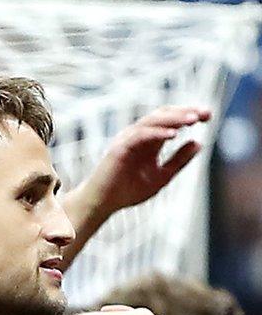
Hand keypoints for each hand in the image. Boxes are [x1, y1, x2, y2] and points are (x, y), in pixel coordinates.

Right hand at [78, 106, 212, 215]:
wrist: (105, 203)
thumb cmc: (129, 190)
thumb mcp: (163, 175)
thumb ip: (179, 159)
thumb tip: (199, 142)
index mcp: (149, 140)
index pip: (170, 120)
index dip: (188, 114)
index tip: (208, 115)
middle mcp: (138, 135)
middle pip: (162, 115)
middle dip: (184, 111)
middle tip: (205, 113)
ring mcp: (127, 140)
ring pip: (151, 121)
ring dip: (173, 119)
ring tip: (193, 119)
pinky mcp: (120, 148)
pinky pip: (140, 135)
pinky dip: (157, 133)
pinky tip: (174, 135)